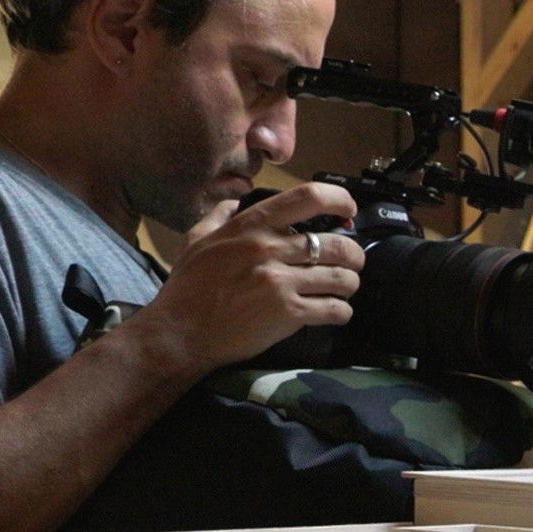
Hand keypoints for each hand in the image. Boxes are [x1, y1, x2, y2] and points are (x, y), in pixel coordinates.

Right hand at [121, 182, 362, 373]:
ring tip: (343, 289)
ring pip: (342, 277)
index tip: (348, 211)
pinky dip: (342, 311)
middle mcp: (269, 249)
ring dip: (349, 284)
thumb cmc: (187, 288)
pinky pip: (335, 309)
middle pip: (338, 244)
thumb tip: (236, 201)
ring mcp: (280, 281)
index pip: (308, 198)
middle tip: (351, 263)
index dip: (340, 201)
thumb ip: (220, 216)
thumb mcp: (197, 240)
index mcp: (251, 226)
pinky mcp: (288, 313)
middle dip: (353, 254)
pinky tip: (335, 312)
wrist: (179, 334)